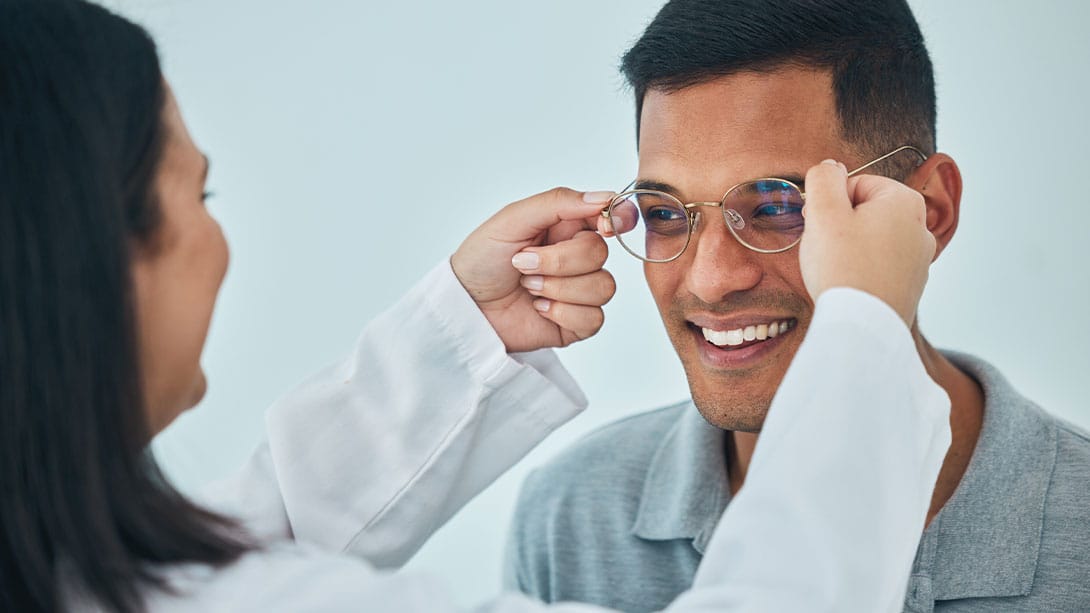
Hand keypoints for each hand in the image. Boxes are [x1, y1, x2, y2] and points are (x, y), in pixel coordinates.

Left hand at [450, 187, 615, 351]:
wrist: (465, 306)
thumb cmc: (481, 260)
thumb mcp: (512, 219)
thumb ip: (558, 203)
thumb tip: (603, 197)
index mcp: (566, 226)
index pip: (609, 217)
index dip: (615, 219)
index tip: (604, 226)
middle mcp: (577, 257)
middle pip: (601, 253)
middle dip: (559, 261)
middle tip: (522, 264)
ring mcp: (579, 291)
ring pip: (603, 287)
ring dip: (558, 288)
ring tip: (527, 287)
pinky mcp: (576, 323)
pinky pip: (594, 318)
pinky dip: (563, 313)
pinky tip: (539, 309)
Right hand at [799, 160, 936, 326]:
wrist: (862, 326)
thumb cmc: (843, 268)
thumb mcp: (823, 213)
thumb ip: (824, 179)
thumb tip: (829, 167)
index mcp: (904, 201)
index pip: (855, 185)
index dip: (829, 204)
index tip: (819, 226)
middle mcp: (920, 227)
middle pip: (865, 212)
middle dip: (841, 226)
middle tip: (825, 249)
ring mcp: (920, 259)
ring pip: (872, 240)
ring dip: (850, 250)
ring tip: (838, 271)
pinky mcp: (912, 286)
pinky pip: (880, 267)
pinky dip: (863, 272)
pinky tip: (850, 286)